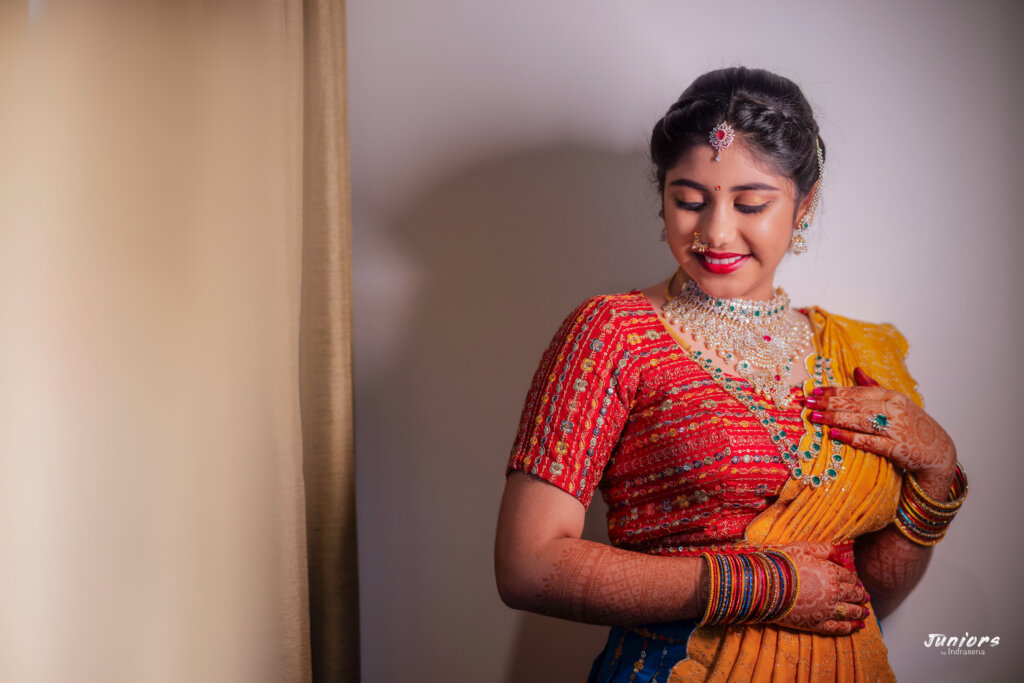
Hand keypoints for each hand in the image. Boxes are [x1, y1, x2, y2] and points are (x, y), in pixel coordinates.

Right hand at [774, 542, 869, 634]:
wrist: (764, 585)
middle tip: (865, 597)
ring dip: (861, 612)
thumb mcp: (802, 547)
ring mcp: (826, 609)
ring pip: (850, 612)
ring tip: (865, 613)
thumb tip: (841, 555)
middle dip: (861, 596)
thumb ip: (824, 549)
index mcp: (830, 572)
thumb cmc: (781, 564)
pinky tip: (857, 627)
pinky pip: (839, 627)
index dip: (854, 579)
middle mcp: (833, 592)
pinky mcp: (817, 624)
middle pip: (853, 594)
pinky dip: (850, 628)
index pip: (849, 576)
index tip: (857, 582)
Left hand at [803, 367, 956, 493]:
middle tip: (807, 402)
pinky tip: (834, 434)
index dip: (835, 391)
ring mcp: (896, 429)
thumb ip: (874, 387)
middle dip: (829, 403)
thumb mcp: (896, 402)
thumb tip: (856, 370)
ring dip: (834, 418)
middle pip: (855, 404)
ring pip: (859, 421)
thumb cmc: (912, 425)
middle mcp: (894, 409)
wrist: (939, 451)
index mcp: (892, 396)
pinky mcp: (896, 448)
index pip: (858, 391)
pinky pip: (870, 441)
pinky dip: (851, 438)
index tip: (815, 390)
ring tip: (814, 416)